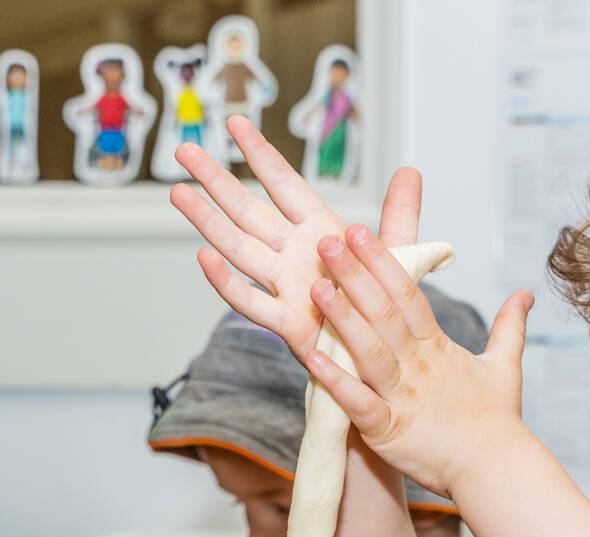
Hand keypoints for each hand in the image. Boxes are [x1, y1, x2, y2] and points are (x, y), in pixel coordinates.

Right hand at [171, 115, 423, 360]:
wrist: (384, 361)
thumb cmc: (385, 310)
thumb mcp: (399, 256)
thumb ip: (400, 214)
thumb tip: (410, 170)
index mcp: (320, 232)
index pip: (285, 185)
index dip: (261, 154)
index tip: (236, 123)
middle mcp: (296, 255)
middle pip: (249, 210)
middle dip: (216, 181)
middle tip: (185, 152)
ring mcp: (288, 287)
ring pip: (240, 249)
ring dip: (209, 222)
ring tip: (179, 194)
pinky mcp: (289, 324)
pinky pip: (252, 302)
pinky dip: (228, 283)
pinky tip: (204, 258)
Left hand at [305, 225, 534, 498]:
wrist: (498, 470)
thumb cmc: (497, 422)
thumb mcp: (506, 367)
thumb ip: (510, 327)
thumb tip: (525, 294)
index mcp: (438, 348)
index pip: (408, 296)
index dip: (383, 263)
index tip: (359, 232)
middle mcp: (418, 367)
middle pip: (384, 314)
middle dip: (355, 277)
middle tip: (327, 243)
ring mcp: (402, 399)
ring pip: (369, 352)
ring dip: (342, 320)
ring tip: (317, 289)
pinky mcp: (389, 432)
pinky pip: (359, 404)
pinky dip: (336, 383)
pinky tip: (311, 359)